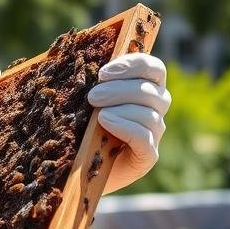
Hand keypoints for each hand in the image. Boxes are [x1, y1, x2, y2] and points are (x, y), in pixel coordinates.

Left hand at [88, 53, 170, 193]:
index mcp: (145, 89)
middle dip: (120, 89)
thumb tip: (74, 56)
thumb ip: (89, 81)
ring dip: (121, 107)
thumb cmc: (79, 130)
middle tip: (93, 96)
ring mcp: (154, 134)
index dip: (134, 65)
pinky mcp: (147, 156)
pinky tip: (106, 123)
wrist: (77, 172)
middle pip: (151, 90)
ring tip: (97, 113)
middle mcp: (155, 110)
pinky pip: (144, 137)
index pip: (153, 69)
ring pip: (149, 114)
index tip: (104, 72)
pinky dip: (125, 127)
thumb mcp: (82, 102)